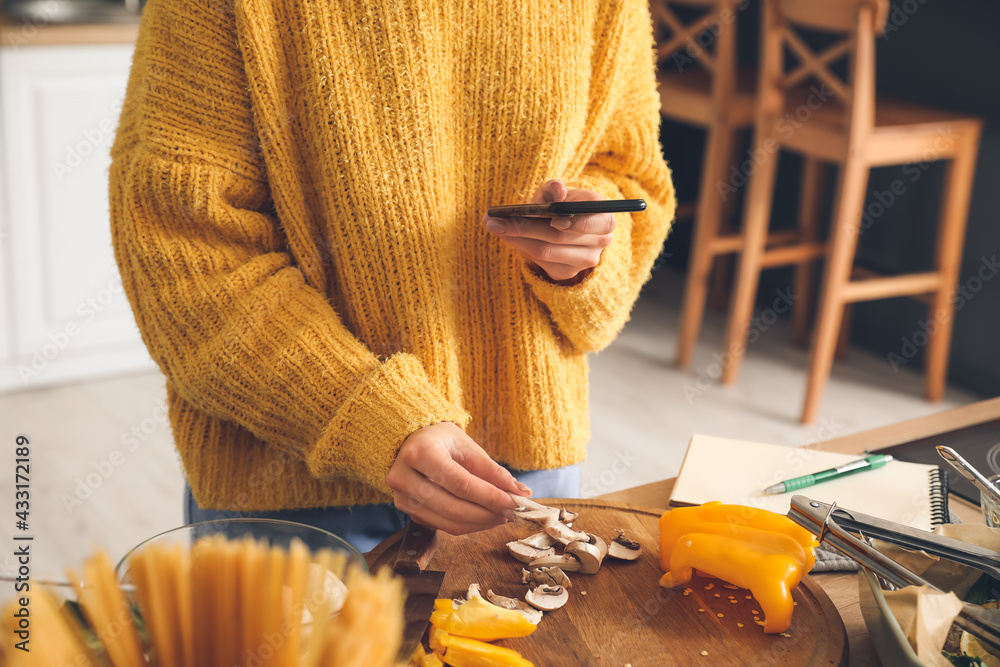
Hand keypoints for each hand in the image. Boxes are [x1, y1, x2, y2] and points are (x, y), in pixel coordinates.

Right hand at [386, 422, 531, 534]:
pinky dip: (466, 525)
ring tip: (500, 516)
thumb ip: (492, 470)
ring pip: (447, 522)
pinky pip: (441, 525)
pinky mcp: (405, 511)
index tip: (514, 502)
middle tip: (511, 512)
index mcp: (420, 453)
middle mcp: (404, 478)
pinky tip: (482, 517)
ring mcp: (401, 498)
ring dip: (479, 523)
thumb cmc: (440, 440)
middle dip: (487, 514)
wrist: (409, 442)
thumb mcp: (466, 446)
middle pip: (453, 507)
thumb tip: (521, 492)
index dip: (490, 496)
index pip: (461, 483)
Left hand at [482, 179, 615, 283]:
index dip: (575, 222)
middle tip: (496, 220)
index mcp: (605, 217)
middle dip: (525, 227)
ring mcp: (585, 260)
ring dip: (516, 238)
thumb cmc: (563, 204)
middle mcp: (600, 242)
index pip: (595, 222)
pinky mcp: (567, 272)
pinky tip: (508, 237)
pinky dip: (520, 247)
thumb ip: (555, 190)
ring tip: (494, 226)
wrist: (566, 226)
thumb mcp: (559, 193)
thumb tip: (557, 189)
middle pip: (559, 237)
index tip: (553, 218)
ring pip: (545, 251)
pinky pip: (539, 262)